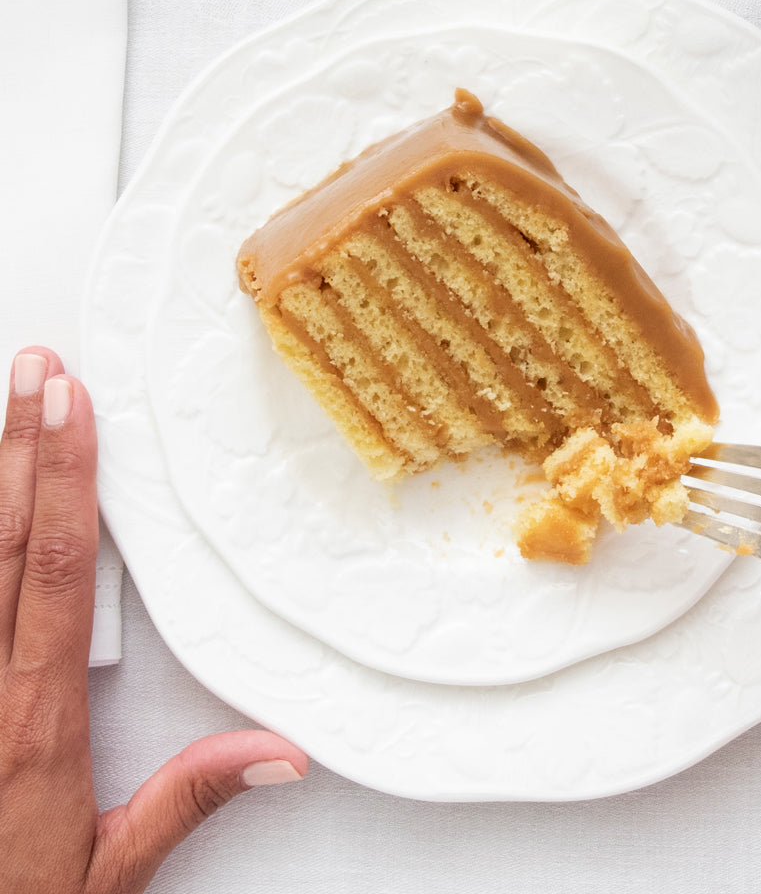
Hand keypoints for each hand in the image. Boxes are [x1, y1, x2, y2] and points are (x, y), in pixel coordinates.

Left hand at [0, 348, 307, 893]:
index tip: (72, 410)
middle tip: (35, 371)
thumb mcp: (105, 873)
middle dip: (20, 447)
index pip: (56, 571)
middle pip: (2, 544)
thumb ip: (185, 801)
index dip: (64, 481)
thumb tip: (279, 753)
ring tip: (3, 404)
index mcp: (33, 720)